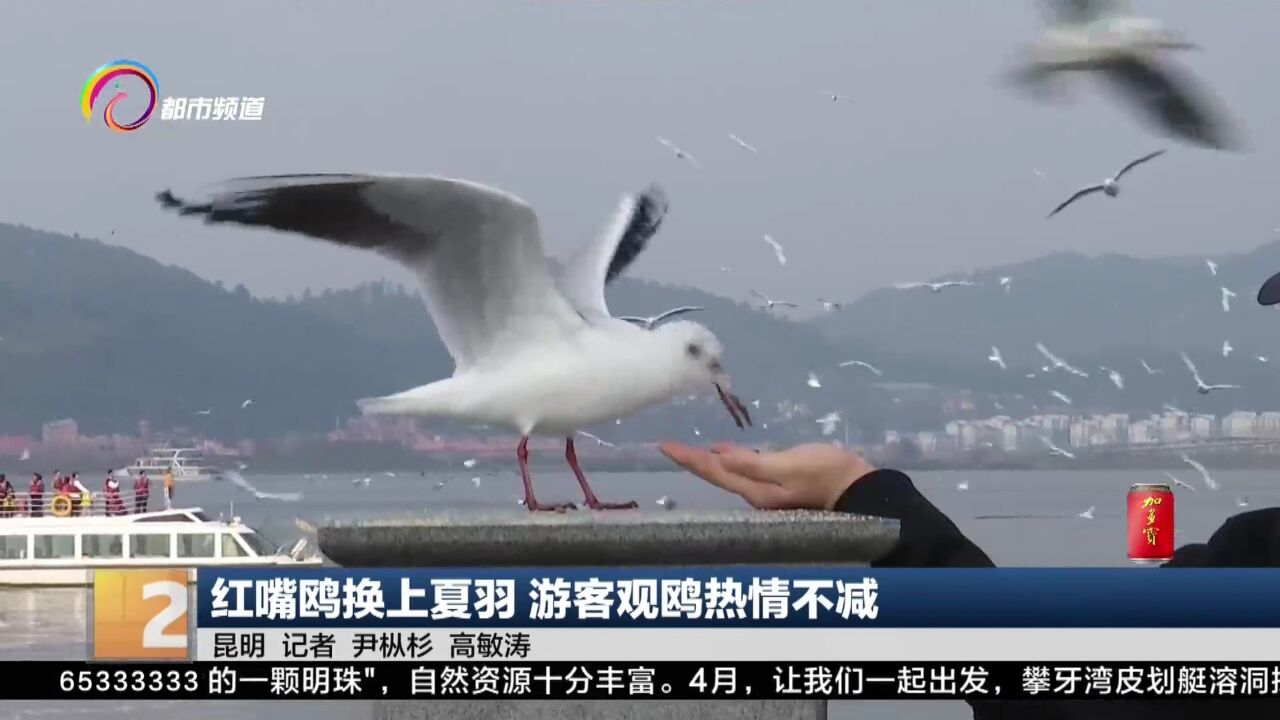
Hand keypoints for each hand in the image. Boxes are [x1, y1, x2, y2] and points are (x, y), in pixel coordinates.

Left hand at [659, 441, 875, 510]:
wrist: (861, 490)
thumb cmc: (827, 474)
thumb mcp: (790, 465)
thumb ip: (754, 462)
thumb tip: (717, 457)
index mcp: (755, 491)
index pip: (713, 472)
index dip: (688, 458)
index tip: (664, 445)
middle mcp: (756, 496)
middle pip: (717, 476)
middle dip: (694, 462)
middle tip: (672, 446)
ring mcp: (768, 494)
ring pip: (730, 476)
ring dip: (710, 463)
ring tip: (692, 450)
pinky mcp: (780, 487)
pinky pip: (746, 473)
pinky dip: (732, 462)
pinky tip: (729, 454)